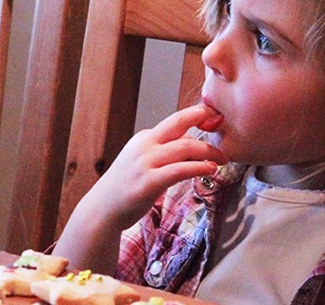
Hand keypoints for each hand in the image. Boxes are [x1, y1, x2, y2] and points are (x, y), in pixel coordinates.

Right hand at [52, 104, 225, 268]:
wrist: (102, 209)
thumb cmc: (126, 187)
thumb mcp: (142, 162)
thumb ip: (164, 153)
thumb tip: (192, 147)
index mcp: (143, 139)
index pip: (174, 123)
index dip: (194, 116)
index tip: (212, 115)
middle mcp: (143, 146)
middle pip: (178, 123)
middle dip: (201, 118)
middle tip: (222, 124)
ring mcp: (145, 163)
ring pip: (184, 147)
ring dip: (208, 151)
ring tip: (222, 158)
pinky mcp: (149, 182)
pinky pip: (180, 170)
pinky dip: (199, 167)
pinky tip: (211, 169)